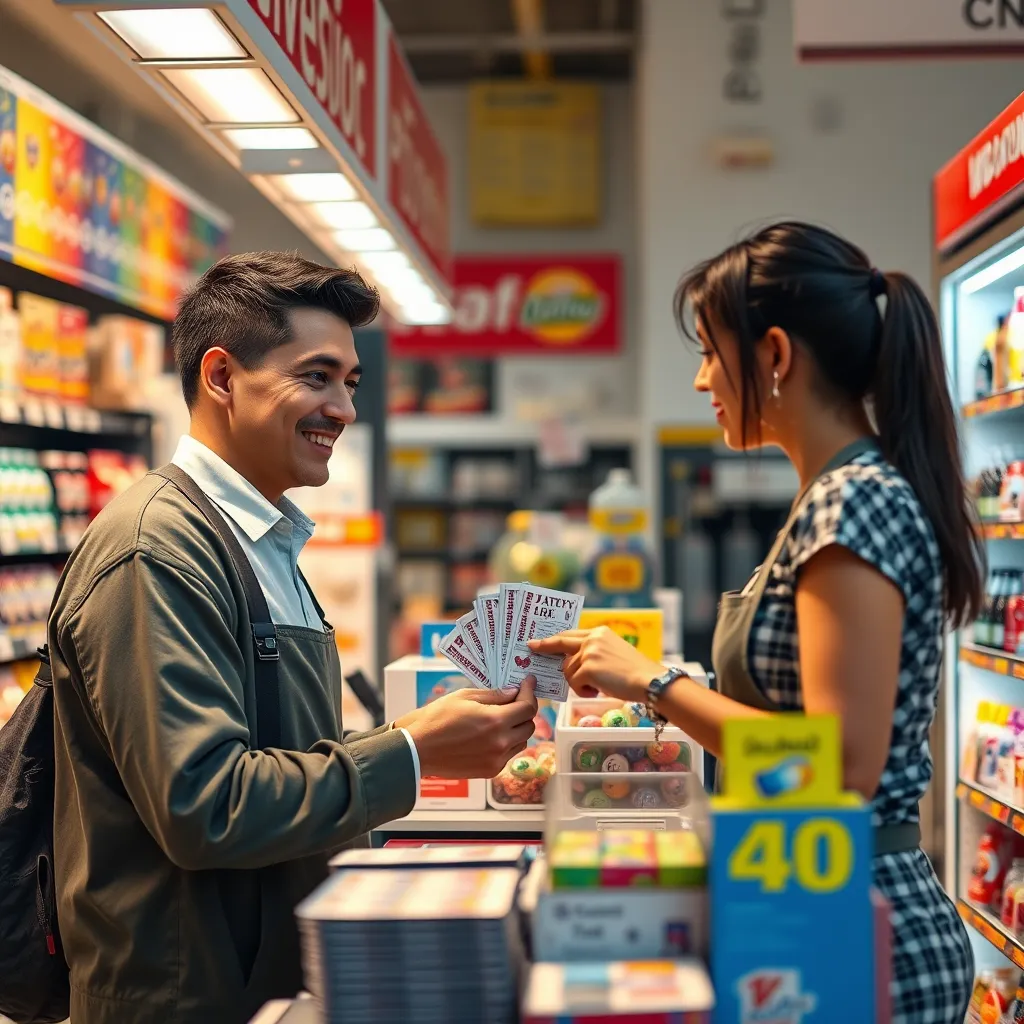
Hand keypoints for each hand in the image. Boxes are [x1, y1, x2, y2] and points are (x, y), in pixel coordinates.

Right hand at [396, 679, 537, 778]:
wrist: (418, 749)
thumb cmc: (437, 719)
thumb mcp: (465, 697)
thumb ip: (494, 695)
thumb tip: (514, 692)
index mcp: (495, 721)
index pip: (528, 708)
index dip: (530, 693)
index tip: (528, 684)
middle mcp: (500, 743)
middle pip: (529, 726)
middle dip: (524, 711)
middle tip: (514, 701)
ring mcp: (497, 759)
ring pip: (522, 741)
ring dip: (517, 729)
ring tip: (501, 719)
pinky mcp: (490, 771)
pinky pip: (509, 755)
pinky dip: (506, 744)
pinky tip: (491, 736)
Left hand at [528, 627, 662, 702]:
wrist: (649, 681)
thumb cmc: (634, 673)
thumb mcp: (612, 654)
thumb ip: (593, 653)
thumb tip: (571, 664)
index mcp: (599, 633)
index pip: (570, 634)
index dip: (553, 639)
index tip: (538, 641)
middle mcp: (592, 639)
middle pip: (561, 644)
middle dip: (544, 647)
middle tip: (531, 648)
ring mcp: (589, 652)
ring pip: (568, 670)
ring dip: (577, 683)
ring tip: (596, 688)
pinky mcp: (588, 668)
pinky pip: (573, 683)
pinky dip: (582, 691)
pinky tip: (597, 692)